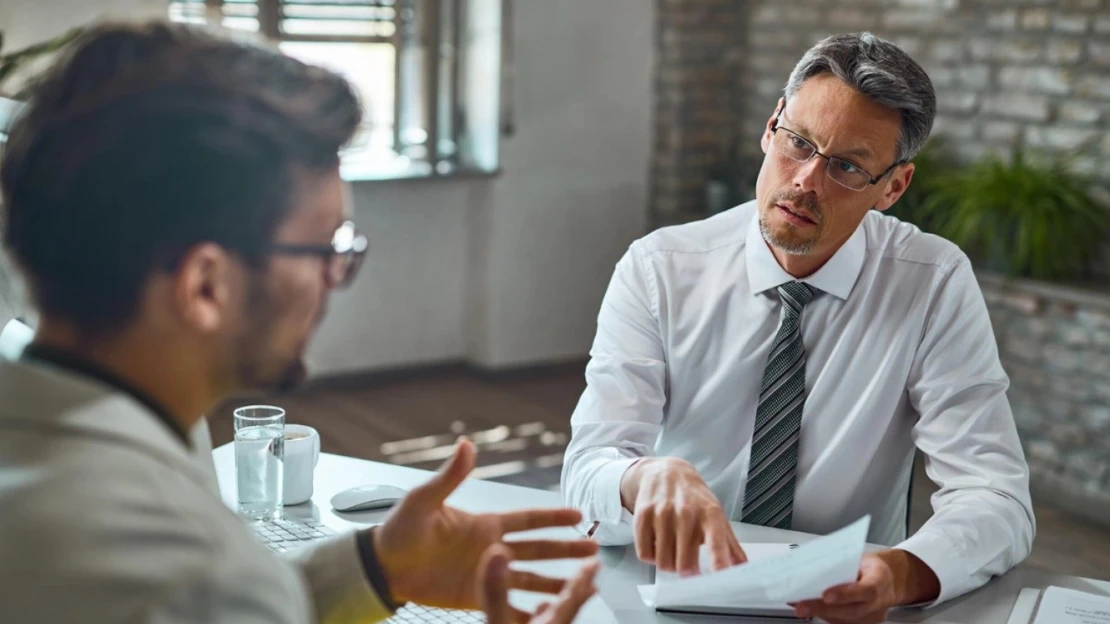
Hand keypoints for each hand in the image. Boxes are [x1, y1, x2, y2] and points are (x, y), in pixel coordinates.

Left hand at [372, 438, 598, 608]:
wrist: (382, 567)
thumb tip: (465, 444)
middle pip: (538, 549)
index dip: (553, 518)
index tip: (579, 516)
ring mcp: (486, 574)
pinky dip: (529, 612)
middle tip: (593, 551)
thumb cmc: (399, 530)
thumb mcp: (425, 500)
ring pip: (530, 579)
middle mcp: (491, 549)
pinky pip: (508, 606)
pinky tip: (547, 617)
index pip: (527, 520)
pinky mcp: (476, 597)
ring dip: (556, 581)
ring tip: (583, 585)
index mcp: (485, 524)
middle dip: (566, 550)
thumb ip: (450, 476)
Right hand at [620, 457, 745, 575]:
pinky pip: (644, 553)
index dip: (719, 563)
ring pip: (663, 562)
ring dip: (668, 564)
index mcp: (710, 514)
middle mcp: (686, 512)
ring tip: (672, 551)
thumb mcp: (716, 516)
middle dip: (687, 572)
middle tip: (689, 566)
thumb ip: (730, 546)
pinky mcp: (643, 515)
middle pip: (684, 563)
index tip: (721, 579)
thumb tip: (743, 570)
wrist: (667, 472)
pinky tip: (657, 545)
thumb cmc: (694, 498)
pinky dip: (651, 556)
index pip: (716, 542)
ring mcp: (662, 513)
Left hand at [792, 550, 939, 623]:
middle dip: (823, 608)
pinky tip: (812, 609)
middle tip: (802, 606)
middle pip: (851, 610)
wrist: (889, 580)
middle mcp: (879, 602)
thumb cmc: (872, 567)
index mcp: (880, 579)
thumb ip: (842, 564)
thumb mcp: (860, 558)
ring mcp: (873, 616)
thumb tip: (815, 568)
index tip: (826, 595)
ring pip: (845, 620)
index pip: (865, 590)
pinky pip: (844, 622)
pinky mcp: (866, 623)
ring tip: (802, 606)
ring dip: (821, 613)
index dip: (845, 594)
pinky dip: (827, 616)